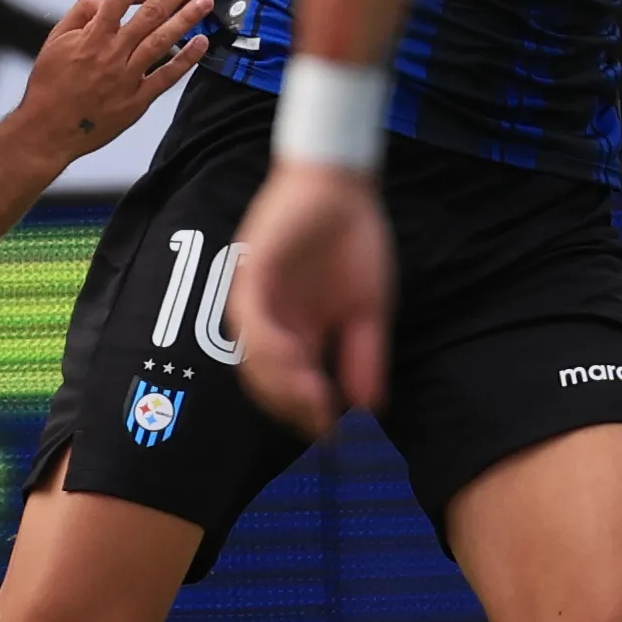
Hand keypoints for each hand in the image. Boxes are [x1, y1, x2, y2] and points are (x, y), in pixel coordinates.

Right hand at [12, 0, 210, 167]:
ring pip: (162, 41)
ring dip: (187, 19)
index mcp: (92, 36)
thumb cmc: (49, 85)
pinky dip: (185, 60)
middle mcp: (113, 53)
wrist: (47, 130)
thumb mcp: (54, 42)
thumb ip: (78, 15)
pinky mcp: (137, 100)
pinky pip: (166, 77)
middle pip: (149, 14)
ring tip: (206, 0)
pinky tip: (202, 43)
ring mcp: (127, 77)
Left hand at [232, 159, 392, 435]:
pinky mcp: (250, 273)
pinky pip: (250, 318)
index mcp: (297, 333)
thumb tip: (371, 407)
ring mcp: (257, 300)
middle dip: (291, 407)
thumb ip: (366, 356)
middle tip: (320, 422)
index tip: (334, 435)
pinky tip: (296, 359)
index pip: (292, 387)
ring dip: (279, 383)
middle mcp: (271, 323)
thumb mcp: (370, 309)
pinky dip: (269, 344)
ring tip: (311, 398)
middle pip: (265, 381)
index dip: (309, 414)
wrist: (345, 187)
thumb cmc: (355, 241)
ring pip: (252, 356)